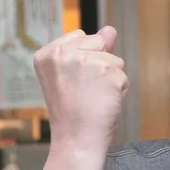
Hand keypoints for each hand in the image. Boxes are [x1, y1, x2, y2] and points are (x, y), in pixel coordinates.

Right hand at [34, 27, 128, 151]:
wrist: (76, 140)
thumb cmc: (72, 112)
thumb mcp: (72, 76)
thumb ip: (89, 50)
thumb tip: (109, 30)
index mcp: (46, 54)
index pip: (80, 35)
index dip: (84, 59)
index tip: (72, 82)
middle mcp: (62, 54)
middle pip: (99, 43)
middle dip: (99, 65)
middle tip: (83, 91)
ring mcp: (85, 60)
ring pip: (114, 60)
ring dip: (110, 79)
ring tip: (92, 98)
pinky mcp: (107, 71)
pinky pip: (123, 76)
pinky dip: (119, 90)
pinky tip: (103, 102)